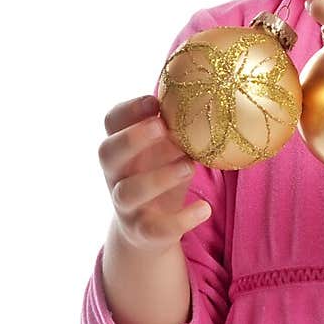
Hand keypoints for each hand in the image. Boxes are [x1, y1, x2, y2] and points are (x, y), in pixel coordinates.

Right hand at [98, 96, 209, 252]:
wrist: (148, 232)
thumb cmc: (162, 176)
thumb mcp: (167, 150)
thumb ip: (178, 128)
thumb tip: (215, 91)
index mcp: (122, 148)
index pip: (111, 122)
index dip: (128, 110)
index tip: (154, 101)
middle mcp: (116, 174)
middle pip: (107, 152)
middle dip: (133, 138)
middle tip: (162, 127)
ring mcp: (124, 204)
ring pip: (128, 191)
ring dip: (158, 177)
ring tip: (188, 166)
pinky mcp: (141, 231)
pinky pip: (155, 228)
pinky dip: (181, 220)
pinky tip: (204, 209)